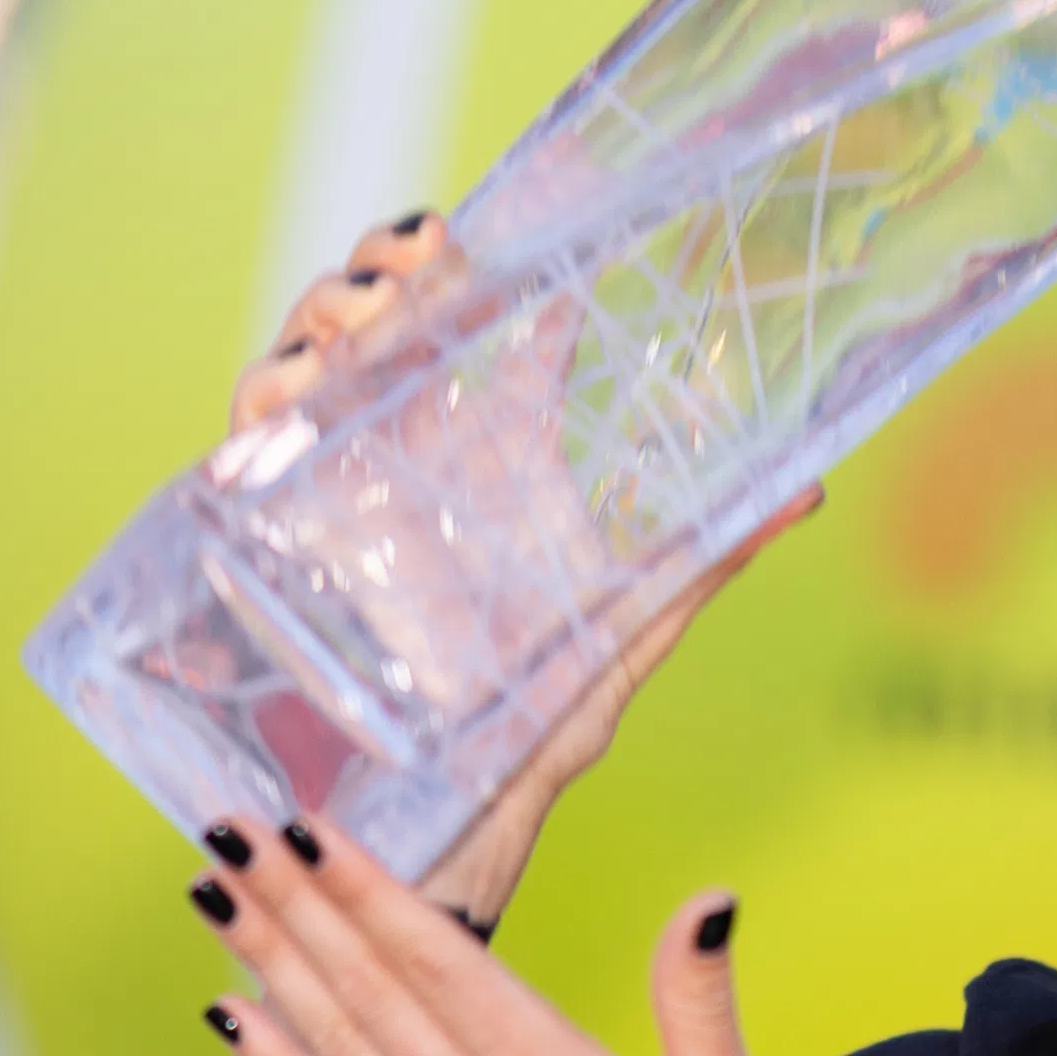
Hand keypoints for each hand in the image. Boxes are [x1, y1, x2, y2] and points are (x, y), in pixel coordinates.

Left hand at [195, 829, 809, 1055]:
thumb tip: (707, 899)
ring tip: (215, 895)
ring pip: (337, 1049)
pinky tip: (233, 1022)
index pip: (438, 961)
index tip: (308, 825)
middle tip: (229, 828)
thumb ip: (700, 1000)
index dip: (366, 888)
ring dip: (270, 965)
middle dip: (294, 903)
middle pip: (367, 992)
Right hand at [217, 206, 813, 931]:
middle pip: (377, 316)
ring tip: (359, 320)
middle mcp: (410, 454)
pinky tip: (286, 397)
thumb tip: (809, 489)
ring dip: (321, 315)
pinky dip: (258, 402)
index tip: (479, 231)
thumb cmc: (537, 731)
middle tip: (416, 261)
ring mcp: (340, 486)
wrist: (452, 825)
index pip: (475, 321)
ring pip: (306, 359)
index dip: (470, 260)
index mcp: (492, 453)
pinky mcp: (280, 536)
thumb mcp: (625, 632)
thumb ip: (706, 559)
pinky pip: (247, 442)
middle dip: (380, 264)